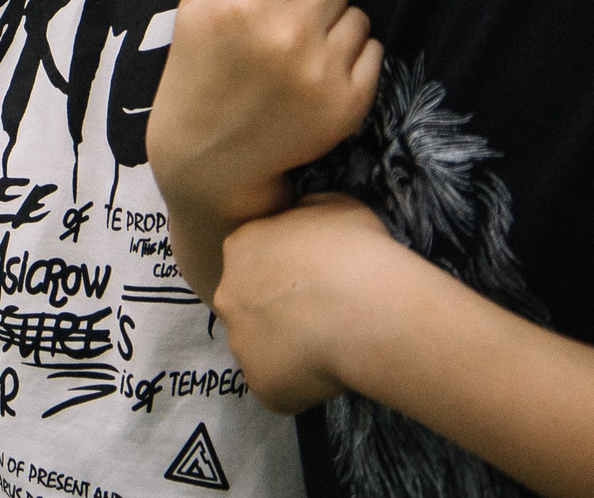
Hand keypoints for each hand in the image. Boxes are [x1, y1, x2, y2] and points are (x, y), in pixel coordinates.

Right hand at [147, 0, 381, 228]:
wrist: (209, 155)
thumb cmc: (200, 66)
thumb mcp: (199, 1)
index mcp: (247, 2)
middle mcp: (288, 34)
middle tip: (280, 29)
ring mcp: (322, 72)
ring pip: (357, 15)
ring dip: (333, 27)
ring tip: (297, 53)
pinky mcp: (348, 104)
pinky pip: (373, 51)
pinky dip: (351, 58)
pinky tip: (315, 74)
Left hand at [216, 192, 413, 413]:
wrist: (365, 308)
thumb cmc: (355, 250)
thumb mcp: (333, 206)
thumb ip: (306, 213)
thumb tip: (304, 218)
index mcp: (241, 245)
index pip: (253, 260)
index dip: (287, 273)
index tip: (315, 279)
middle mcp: (228, 293)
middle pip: (249, 307)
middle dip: (281, 313)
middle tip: (325, 315)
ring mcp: (239, 342)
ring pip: (262, 350)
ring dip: (291, 350)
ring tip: (335, 344)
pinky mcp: (259, 382)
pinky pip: (280, 388)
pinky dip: (304, 386)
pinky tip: (334, 371)